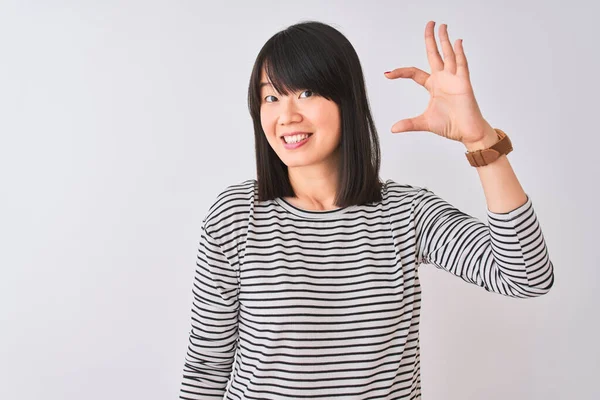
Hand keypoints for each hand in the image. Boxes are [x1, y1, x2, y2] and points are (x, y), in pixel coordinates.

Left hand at [385, 21, 493, 144]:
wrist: (467, 132)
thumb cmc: (451, 125)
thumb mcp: (424, 122)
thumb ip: (409, 123)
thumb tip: (393, 129)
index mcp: (433, 86)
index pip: (414, 73)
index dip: (401, 72)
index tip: (387, 74)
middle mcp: (443, 79)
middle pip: (435, 54)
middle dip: (431, 39)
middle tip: (430, 24)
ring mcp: (454, 79)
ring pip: (448, 55)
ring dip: (445, 40)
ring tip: (442, 26)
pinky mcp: (464, 83)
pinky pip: (461, 65)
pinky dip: (459, 53)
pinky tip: (457, 42)